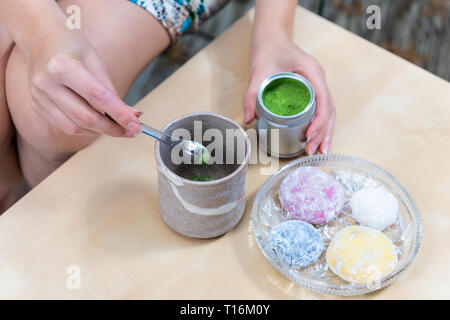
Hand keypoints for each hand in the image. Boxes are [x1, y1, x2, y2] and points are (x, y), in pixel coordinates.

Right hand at [24, 29, 140, 136]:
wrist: (40, 39)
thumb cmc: (72, 46)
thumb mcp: (96, 61)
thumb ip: (112, 90)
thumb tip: (132, 115)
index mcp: (61, 66)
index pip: (97, 97)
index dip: (119, 114)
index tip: (135, 125)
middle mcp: (46, 83)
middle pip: (84, 117)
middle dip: (111, 128)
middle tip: (130, 131)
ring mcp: (38, 97)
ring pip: (74, 127)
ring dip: (99, 131)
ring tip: (116, 127)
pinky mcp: (36, 106)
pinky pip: (65, 126)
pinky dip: (85, 129)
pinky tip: (98, 124)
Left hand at [243, 39, 335, 154]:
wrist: (271, 39)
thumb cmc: (268, 50)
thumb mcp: (259, 72)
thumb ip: (252, 95)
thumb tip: (248, 119)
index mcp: (313, 73)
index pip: (324, 101)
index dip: (320, 121)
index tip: (310, 136)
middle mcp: (319, 80)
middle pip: (329, 110)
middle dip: (324, 133)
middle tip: (314, 151)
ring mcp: (317, 85)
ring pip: (328, 112)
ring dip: (324, 132)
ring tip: (319, 151)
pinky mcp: (311, 90)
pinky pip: (320, 109)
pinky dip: (319, 125)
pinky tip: (314, 138)